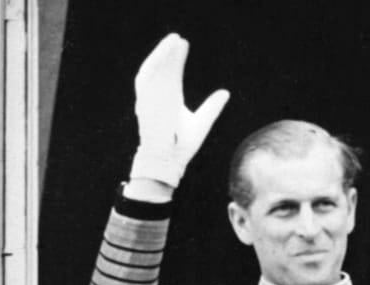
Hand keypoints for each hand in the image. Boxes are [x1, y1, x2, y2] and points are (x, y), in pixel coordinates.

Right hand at [129, 33, 229, 188]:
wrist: (169, 161)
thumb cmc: (183, 146)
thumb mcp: (202, 122)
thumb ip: (212, 107)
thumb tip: (225, 92)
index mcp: (170, 100)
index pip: (172, 74)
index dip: (177, 59)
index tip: (184, 44)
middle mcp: (159, 98)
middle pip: (163, 69)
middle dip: (169, 53)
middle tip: (179, 39)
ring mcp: (150, 101)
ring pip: (153, 71)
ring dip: (160, 55)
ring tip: (171, 42)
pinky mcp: (144, 105)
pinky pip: (144, 81)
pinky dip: (151, 67)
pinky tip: (160, 56)